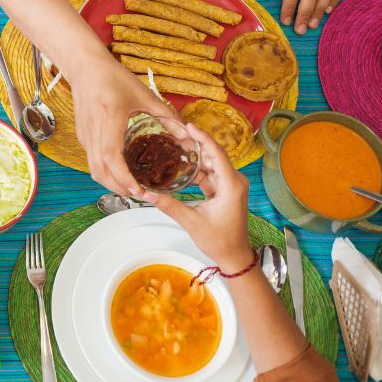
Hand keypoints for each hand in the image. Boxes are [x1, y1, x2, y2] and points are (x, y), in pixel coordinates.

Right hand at [69, 53, 177, 196]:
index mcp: (110, 118)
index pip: (111, 156)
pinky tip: (120, 171)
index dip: (123, 176)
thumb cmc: (113, 76)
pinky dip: (105, 171)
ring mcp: (85, 134)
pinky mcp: (82, 135)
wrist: (85, 67)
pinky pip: (91, 160)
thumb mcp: (143, 94)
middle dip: (118, 187)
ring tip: (132, 187)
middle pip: (99, 170)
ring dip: (110, 182)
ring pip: (93, 168)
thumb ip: (166, 116)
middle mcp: (94, 129)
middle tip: (140, 194)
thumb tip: (186, 137)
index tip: (138, 189)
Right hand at [141, 123, 253, 272]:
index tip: (188, 126)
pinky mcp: (225, 190)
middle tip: (175, 134)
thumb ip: (168, 205)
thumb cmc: (219, 240)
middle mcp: (234, 182)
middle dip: (195, 143)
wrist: (234, 255)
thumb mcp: (191, 221)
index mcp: (231, 186)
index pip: (216, 153)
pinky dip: (198, 167)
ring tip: (176, 146)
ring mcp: (230, 186)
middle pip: (214, 155)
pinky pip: (211, 173)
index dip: (202, 138)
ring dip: (196, 155)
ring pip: (212, 163)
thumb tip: (146, 193)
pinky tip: (183, 164)